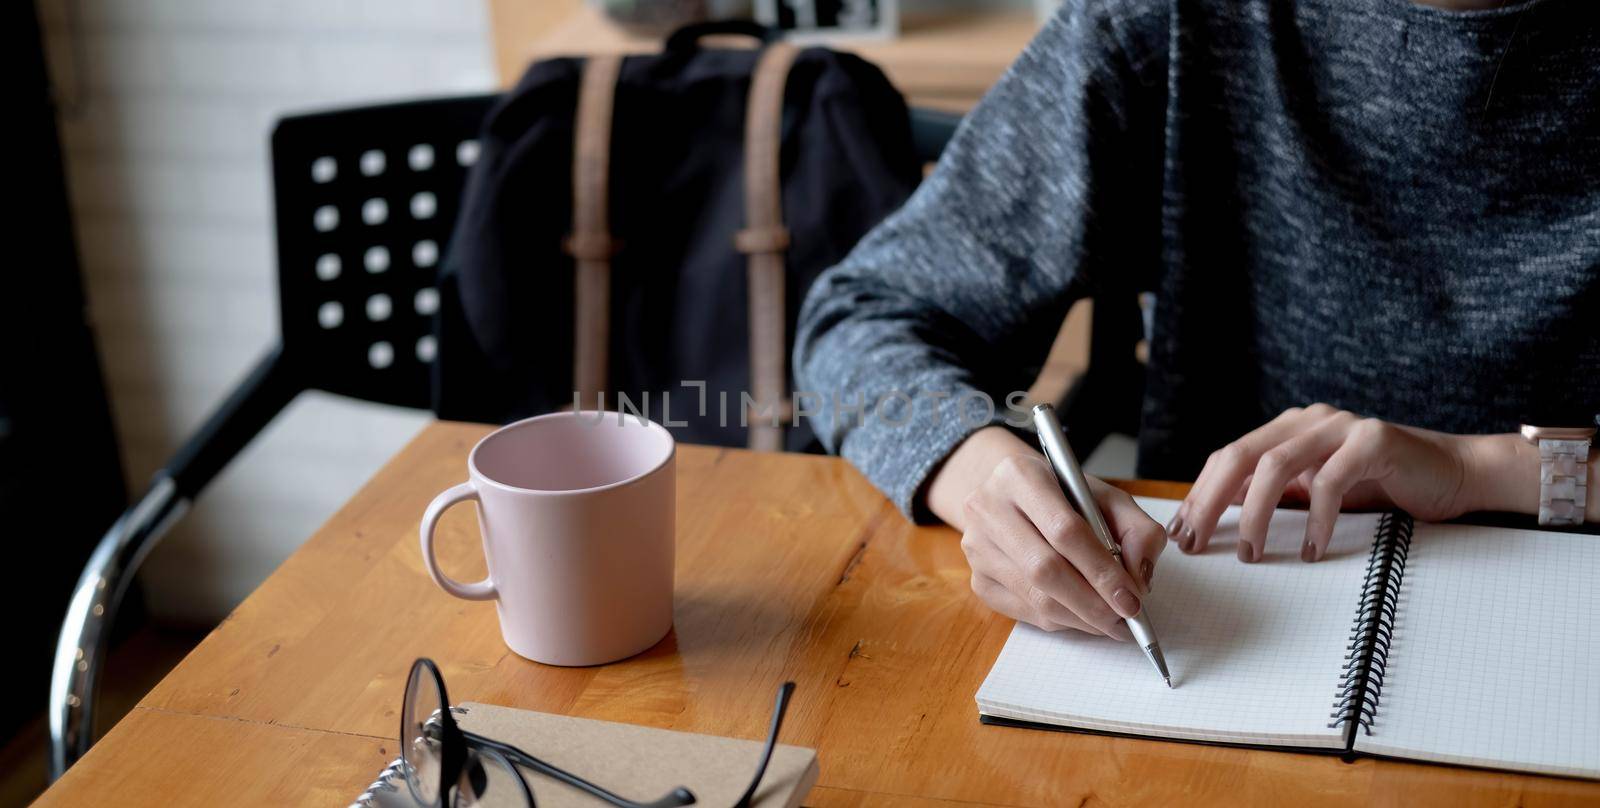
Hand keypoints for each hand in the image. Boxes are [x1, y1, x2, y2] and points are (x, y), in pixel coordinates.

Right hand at [938, 429, 1166, 636]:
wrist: (1012, 498)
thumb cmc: (1064, 498)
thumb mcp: (1107, 498)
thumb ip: (1137, 530)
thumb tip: (1138, 578)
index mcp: (1020, 475)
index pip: (1064, 530)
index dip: (1101, 570)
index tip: (1131, 598)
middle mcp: (987, 508)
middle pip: (1044, 569)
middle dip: (1092, 602)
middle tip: (1124, 618)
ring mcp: (977, 547)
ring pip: (1034, 597)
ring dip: (1080, 617)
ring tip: (1111, 621)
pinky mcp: (977, 579)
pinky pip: (1024, 612)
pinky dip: (1061, 621)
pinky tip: (1081, 615)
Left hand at [1168, 404, 1474, 563]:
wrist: (1455, 474)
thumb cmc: (1383, 487)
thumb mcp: (1316, 489)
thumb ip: (1275, 493)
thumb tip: (1216, 515)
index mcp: (1289, 428)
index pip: (1229, 457)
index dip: (1200, 494)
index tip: (1181, 532)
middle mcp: (1310, 420)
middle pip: (1242, 454)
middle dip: (1210, 501)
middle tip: (1196, 542)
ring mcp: (1342, 426)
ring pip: (1276, 464)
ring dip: (1255, 512)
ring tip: (1249, 551)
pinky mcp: (1375, 441)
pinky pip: (1330, 480)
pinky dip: (1315, 518)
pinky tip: (1309, 549)